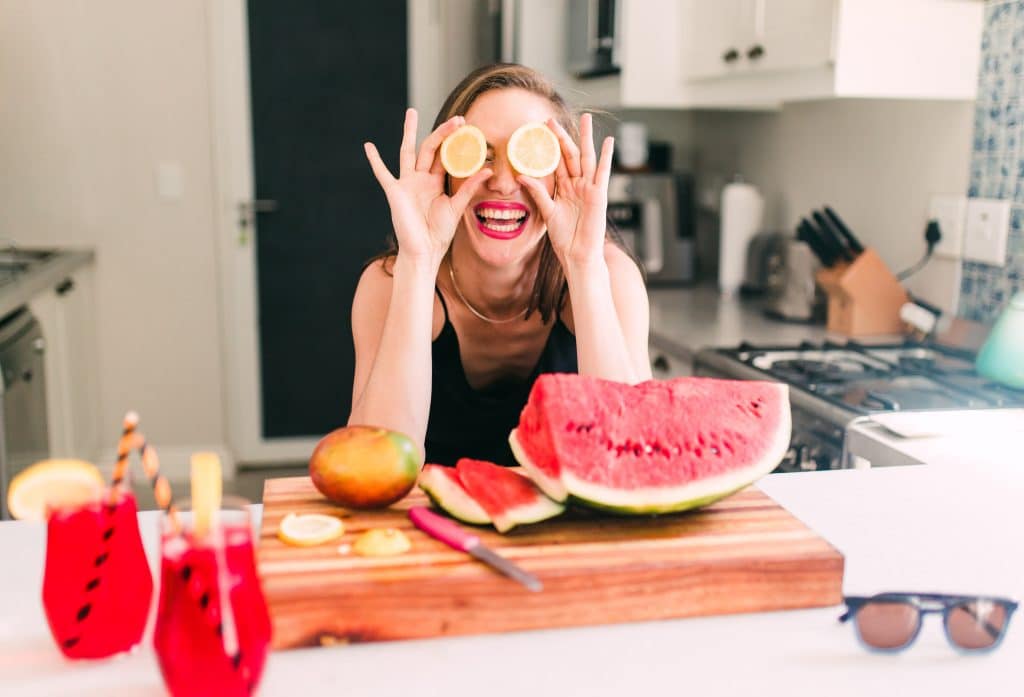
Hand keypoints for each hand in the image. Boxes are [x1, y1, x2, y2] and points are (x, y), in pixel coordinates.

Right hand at [364, 109, 491, 267]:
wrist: (424, 251)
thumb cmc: (438, 233)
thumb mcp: (457, 207)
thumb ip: (470, 187)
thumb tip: (488, 169)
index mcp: (435, 182)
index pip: (445, 156)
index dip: (455, 143)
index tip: (467, 127)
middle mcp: (420, 179)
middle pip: (430, 148)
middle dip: (442, 132)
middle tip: (457, 119)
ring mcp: (407, 184)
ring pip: (408, 152)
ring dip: (409, 132)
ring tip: (412, 112)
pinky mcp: (395, 192)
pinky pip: (383, 174)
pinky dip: (375, 161)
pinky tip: (368, 146)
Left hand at [517, 113, 612, 269]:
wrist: (578, 254)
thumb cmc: (564, 238)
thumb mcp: (547, 212)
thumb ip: (537, 193)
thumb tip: (520, 176)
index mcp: (563, 188)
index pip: (555, 162)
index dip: (548, 147)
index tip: (538, 131)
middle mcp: (576, 185)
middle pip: (569, 155)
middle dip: (561, 137)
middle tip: (551, 119)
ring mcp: (588, 188)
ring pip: (586, 158)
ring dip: (585, 138)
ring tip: (585, 119)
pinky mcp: (599, 194)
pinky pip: (603, 172)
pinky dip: (606, 157)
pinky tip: (608, 141)